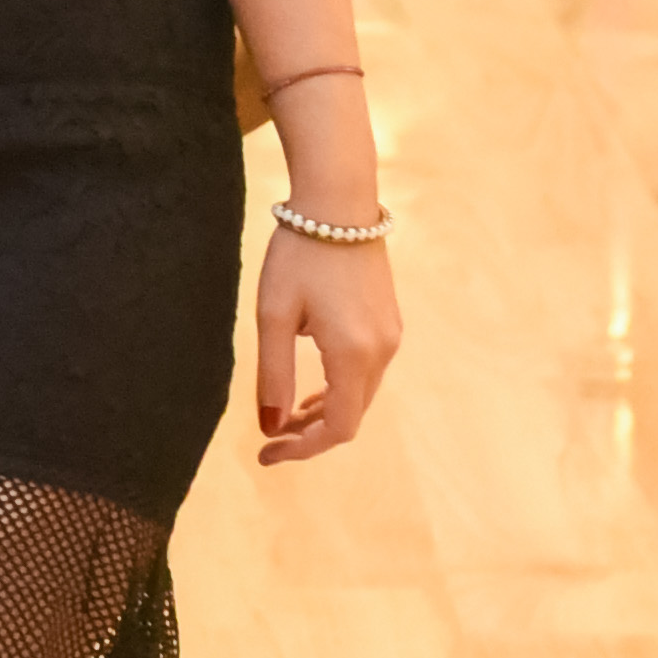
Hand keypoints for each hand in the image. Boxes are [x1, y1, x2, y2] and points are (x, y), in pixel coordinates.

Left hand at [249, 220, 395, 461]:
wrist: (338, 203)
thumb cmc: (298, 255)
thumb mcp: (274, 317)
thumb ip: (274, 374)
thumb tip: (272, 426)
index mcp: (353, 354)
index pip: (336, 428)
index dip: (302, 450)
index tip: (266, 454)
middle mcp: (382, 350)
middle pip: (351, 416)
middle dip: (311, 434)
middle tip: (271, 438)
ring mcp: (391, 335)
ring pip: (360, 394)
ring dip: (325, 411)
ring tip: (287, 414)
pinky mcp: (389, 321)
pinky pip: (366, 371)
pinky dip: (339, 387)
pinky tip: (312, 383)